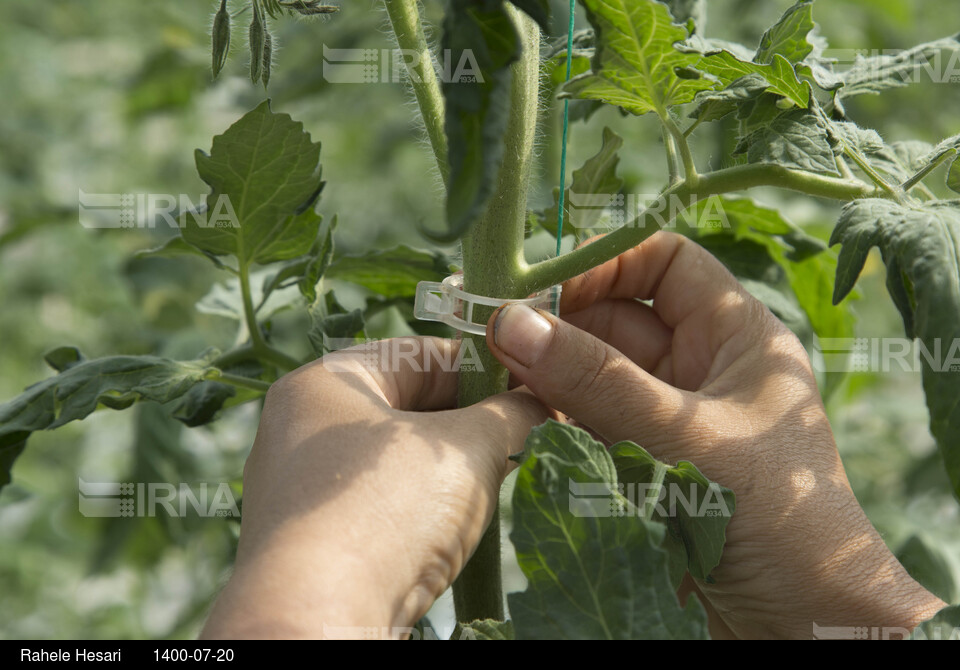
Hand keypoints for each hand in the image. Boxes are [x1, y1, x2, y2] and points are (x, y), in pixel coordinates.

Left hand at [201, 338, 546, 638]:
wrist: (318, 620)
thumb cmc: (388, 511)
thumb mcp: (467, 449)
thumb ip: (509, 414)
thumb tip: (540, 403)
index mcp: (326, 382)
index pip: (421, 353)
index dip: (485, 368)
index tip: (533, 387)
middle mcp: (300, 427)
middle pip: (407, 407)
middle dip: (472, 422)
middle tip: (526, 434)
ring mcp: (301, 487)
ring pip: (396, 461)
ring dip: (451, 469)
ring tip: (500, 477)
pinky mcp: (311, 539)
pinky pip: (379, 505)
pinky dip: (422, 507)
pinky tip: (458, 523)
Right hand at [485, 231, 943, 638]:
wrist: (800, 626)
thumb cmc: (776, 517)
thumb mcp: (683, 436)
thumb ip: (595, 379)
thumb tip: (512, 320)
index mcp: (734, 336)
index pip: (664, 262)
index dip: (604, 262)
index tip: (540, 287)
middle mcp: (699, 368)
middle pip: (614, 320)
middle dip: (558, 325)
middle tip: (495, 339)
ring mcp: (667, 418)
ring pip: (592, 375)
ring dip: (546, 375)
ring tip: (494, 378)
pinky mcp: (642, 465)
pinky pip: (586, 425)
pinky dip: (552, 422)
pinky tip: (515, 420)